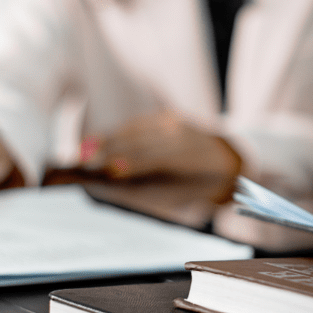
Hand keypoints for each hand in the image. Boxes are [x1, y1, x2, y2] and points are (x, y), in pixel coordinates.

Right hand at [79, 112, 242, 203]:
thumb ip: (153, 192)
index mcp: (193, 159)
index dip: (134, 164)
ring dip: (108, 139)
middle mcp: (184, 136)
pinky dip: (117, 132)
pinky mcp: (168, 117)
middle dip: (112, 150)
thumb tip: (115, 186)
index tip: (110, 170)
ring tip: (84, 151)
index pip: (159, 159)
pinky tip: (100, 140)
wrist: (229, 158)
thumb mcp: (184, 196)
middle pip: (142, 141)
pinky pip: (138, 124)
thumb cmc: (202, 185)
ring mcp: (175, 123)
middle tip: (83, 161)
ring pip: (137, 129)